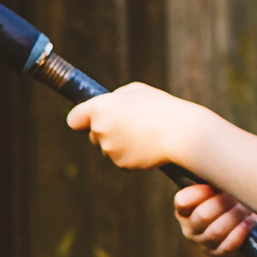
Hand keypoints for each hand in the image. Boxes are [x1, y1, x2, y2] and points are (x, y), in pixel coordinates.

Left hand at [65, 82, 201, 172]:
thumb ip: (115, 99)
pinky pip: (121, 160)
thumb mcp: (136, 92)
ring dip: (120, 143)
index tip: (83, 122)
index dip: (80, 120)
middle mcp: (100, 130)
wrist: (182, 134)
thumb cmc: (161, 108)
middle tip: (130, 124)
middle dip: (107, 131)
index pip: (74, 118)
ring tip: (144, 134)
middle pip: (94, 134)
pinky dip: (131, 155)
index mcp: (100, 108)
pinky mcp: (121, 164)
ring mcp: (110, 149)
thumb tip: (106, 107)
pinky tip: (147, 146)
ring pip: (108, 148)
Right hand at [173, 181, 256, 256]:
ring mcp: (204, 243)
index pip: (183, 201)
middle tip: (237, 198)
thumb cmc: (236, 196)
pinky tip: (249, 223)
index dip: (201, 192)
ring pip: (215, 232)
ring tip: (246, 211)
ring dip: (234, 218)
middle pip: (203, 215)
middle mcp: (190, 228)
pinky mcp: (220, 255)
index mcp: (185, 208)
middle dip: (224, 204)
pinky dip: (240, 233)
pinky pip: (227, 246)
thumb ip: (215, 177)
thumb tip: (218, 164)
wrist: (256, 219)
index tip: (217, 186)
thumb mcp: (223, 185)